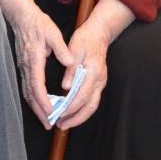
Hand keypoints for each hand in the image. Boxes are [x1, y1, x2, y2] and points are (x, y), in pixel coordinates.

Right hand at [0, 0, 74, 128]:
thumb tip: (71, 62)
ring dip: (35, 107)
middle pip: (30, 93)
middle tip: (47, 124)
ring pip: (27, 92)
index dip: (43, 100)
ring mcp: (22, 67)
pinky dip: (32, 98)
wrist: (22, 16)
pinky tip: (38, 104)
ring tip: (44, 119)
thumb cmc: (38, 24)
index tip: (50, 111)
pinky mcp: (23, 66)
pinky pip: (26, 86)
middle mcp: (26, 66)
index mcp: (34, 59)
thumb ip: (62, 49)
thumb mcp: (53, 33)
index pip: (37, 84)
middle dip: (38, 110)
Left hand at [57, 0, 133, 129]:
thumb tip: (66, 87)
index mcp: (94, 71)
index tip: (59, 113)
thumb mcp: (74, 49)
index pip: (82, 95)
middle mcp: (100, 80)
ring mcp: (101, 83)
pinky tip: (71, 113)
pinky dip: (82, 110)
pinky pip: (91, 101)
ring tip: (64, 123)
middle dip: (75, 118)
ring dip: (79, 117)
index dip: (71, 106)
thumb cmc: (84, 40)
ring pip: (92, 106)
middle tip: (61, 125)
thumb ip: (71, 69)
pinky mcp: (98, 83)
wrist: (98, 34)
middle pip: (90, 106)